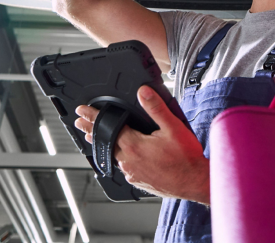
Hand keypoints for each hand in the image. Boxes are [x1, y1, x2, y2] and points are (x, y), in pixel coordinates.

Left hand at [74, 86, 208, 202]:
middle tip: (80, 123)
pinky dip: (114, 156)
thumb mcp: (173, 127)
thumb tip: (143, 92)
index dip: (94, 117)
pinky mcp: (137, 180)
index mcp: (134, 145)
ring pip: (111, 155)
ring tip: (92, 137)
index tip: (83, 111)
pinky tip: (117, 155)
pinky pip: (120, 166)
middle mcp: (128, 161)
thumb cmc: (186, 158)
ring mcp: (132, 172)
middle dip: (92, 130)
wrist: (194, 182)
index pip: (108, 127)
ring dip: (102, 144)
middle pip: (105, 142)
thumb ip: (156, 108)